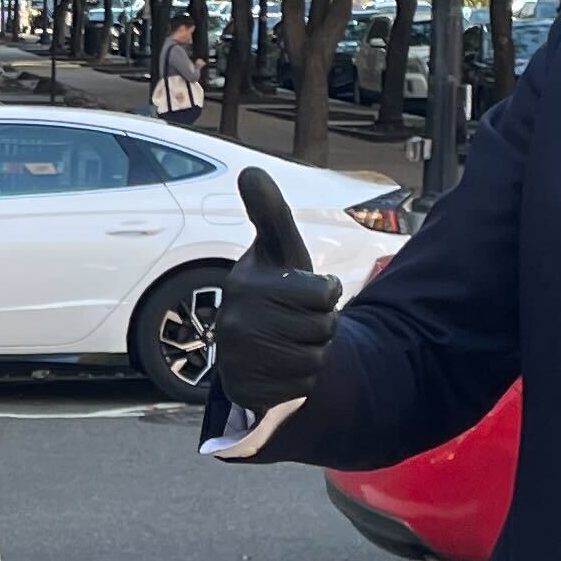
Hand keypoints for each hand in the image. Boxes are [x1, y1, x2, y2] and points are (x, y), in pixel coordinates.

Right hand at [215, 169, 344, 416]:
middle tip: (297, 321)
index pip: (324, 291)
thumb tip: (251, 171)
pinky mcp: (248, 389)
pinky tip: (282, 369)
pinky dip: (302, 379)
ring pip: (317, 357)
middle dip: (322, 325)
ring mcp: (239, 357)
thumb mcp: (278, 253)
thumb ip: (271, 214)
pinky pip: (305, 384)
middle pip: (324, 326)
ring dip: (314, 352)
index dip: (326, 292)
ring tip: (290, 344)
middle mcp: (235, 319)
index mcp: (246, 282)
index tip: (305, 290)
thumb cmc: (275, 293)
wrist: (250, 354)